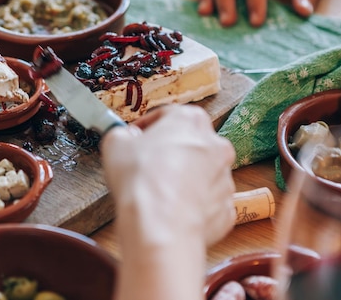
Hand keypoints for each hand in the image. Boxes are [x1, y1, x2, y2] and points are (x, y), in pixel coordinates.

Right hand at [100, 105, 235, 245]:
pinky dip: (192, 204)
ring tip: (157, 191)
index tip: (135, 138)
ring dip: (182, 178)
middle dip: (169, 152)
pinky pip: (207, 202)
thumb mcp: (114, 143)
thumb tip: (124, 137)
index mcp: (190, 120)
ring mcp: (225, 178)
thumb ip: (121, 134)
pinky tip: (171, 210)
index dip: (147, 127)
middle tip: (145, 164)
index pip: (167, 115)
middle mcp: (215, 145)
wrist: (161, 225)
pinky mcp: (227, 208)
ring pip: (201, 173)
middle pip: (189, 143)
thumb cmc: (141, 180)